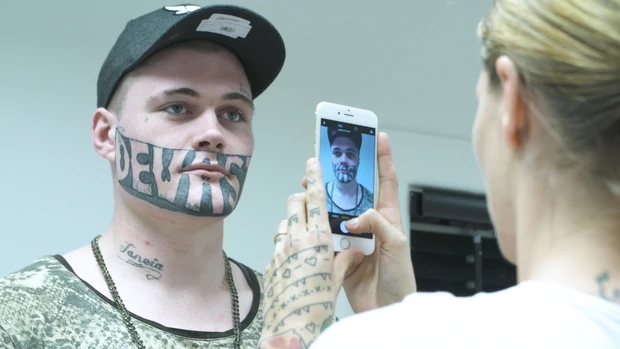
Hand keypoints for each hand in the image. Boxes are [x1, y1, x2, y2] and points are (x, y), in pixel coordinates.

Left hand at [259, 158, 362, 348]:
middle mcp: (296, 239)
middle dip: (303, 197)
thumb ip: (343, 260)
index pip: (315, 198)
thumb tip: (352, 251)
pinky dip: (287, 242)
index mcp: (317, 238)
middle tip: (313, 204)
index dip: (315, 177)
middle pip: (295, 202)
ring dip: (294, 220)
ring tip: (306, 235)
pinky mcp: (271, 262)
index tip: (313, 162)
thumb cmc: (315, 305)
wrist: (290, 326)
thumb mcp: (337, 280)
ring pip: (285, 220)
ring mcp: (280, 249)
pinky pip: (278, 242)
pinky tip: (297, 257)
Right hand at [302, 132, 415, 312]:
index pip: (386, 181)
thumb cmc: (400, 278)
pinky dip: (316, 225)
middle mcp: (369, 223)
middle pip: (353, 192)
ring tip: (310, 185)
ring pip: (334, 211)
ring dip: (323, 198)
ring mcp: (353, 237)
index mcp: (387, 217)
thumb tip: (353, 217)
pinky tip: (307, 216)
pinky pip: (325, 234)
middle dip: (341, 174)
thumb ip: (376, 224)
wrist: (385, 308)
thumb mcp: (396, 244)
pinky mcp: (339, 252)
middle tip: (326, 159)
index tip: (378, 137)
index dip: (383, 158)